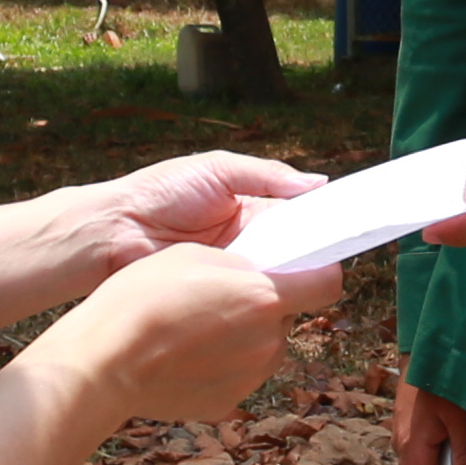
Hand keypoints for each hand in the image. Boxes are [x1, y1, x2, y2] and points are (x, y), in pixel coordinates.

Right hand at [68, 240, 328, 428]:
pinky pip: (237, 377)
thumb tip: (262, 276)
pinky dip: (221, 367)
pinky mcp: (227, 403)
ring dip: (244, 338)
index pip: (328, 284)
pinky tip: (184, 358)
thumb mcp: (195, 256)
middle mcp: (269, 341)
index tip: (301, 271)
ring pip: (264, 348)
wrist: (106, 359)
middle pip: (287, 318)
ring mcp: (250, 377)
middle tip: (223, 298)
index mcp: (266, 297)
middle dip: (266, 307)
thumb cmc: (144, 297)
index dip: (317, 275)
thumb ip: (241, 266)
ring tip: (195, 329)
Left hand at [83, 148, 322, 270]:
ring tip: (318, 272)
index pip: (297, 214)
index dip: (322, 218)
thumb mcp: (218, 170)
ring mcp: (234, 268)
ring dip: (292, 273)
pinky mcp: (219, 293)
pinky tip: (285, 292)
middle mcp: (246, 239)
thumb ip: (266, 175)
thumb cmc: (160, 192)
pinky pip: (251, 294)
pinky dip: (267, 293)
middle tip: (342, 253)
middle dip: (314, 249)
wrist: (114, 231)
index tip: (351, 222)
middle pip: (293, 247)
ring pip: (276, 273)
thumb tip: (318, 183)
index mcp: (249, 206)